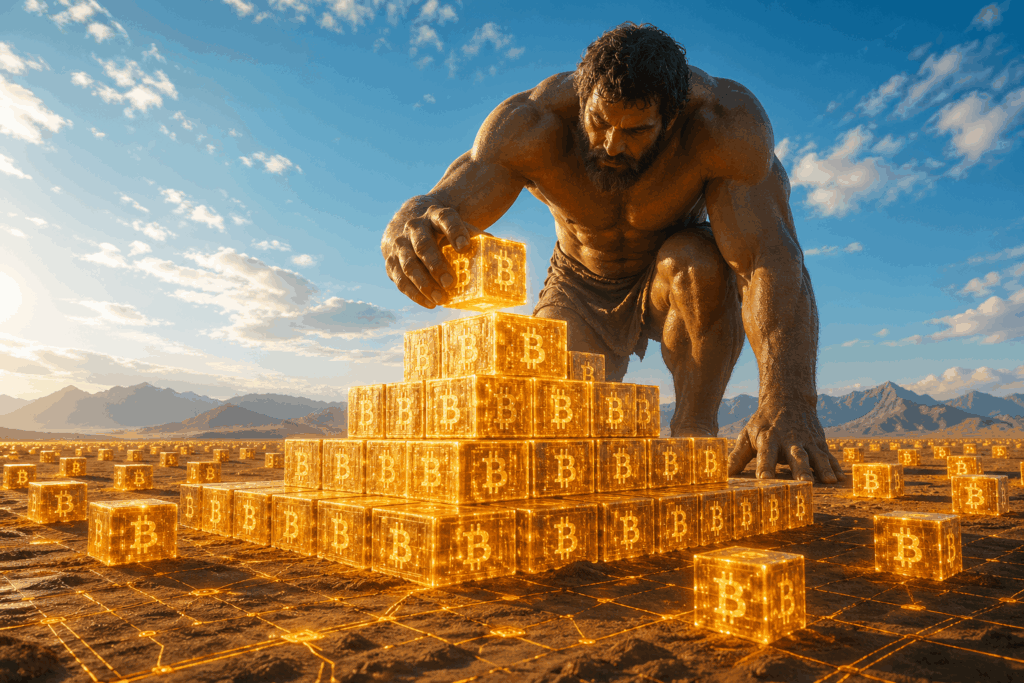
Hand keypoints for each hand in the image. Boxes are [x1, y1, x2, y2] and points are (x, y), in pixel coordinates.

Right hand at [382, 203, 477, 307]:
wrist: (408, 223)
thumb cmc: (440, 229)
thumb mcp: (455, 225)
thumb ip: (472, 235)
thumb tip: (496, 250)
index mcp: (434, 215)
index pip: (445, 219)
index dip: (454, 232)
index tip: (465, 246)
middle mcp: (414, 227)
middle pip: (423, 245)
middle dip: (436, 265)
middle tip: (450, 283)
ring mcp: (399, 244)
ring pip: (408, 265)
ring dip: (424, 284)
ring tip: (441, 299)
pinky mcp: (390, 261)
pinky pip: (399, 279)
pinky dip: (414, 293)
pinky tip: (430, 303)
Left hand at [727, 401, 843, 483]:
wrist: (788, 398)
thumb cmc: (763, 422)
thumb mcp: (748, 434)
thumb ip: (737, 456)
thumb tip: (724, 474)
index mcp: (769, 437)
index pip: (766, 454)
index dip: (765, 467)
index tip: (765, 481)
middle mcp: (790, 439)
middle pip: (795, 455)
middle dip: (799, 470)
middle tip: (803, 484)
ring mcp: (807, 440)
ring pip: (816, 455)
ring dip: (823, 468)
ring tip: (829, 481)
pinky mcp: (819, 442)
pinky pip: (828, 455)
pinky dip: (835, 466)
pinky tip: (841, 479)